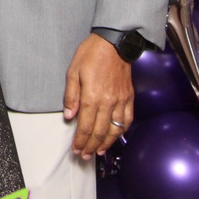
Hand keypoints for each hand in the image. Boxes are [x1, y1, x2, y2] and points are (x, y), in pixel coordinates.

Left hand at [63, 34, 134, 158]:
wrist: (115, 43)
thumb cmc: (91, 54)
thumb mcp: (73, 72)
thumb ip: (71, 96)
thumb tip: (69, 116)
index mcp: (92, 96)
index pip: (85, 126)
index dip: (80, 141)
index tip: (76, 149)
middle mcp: (108, 102)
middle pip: (99, 131)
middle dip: (90, 146)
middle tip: (84, 156)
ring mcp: (120, 100)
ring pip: (115, 129)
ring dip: (106, 143)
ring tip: (98, 151)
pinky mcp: (129, 97)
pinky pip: (127, 119)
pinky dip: (122, 131)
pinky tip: (116, 136)